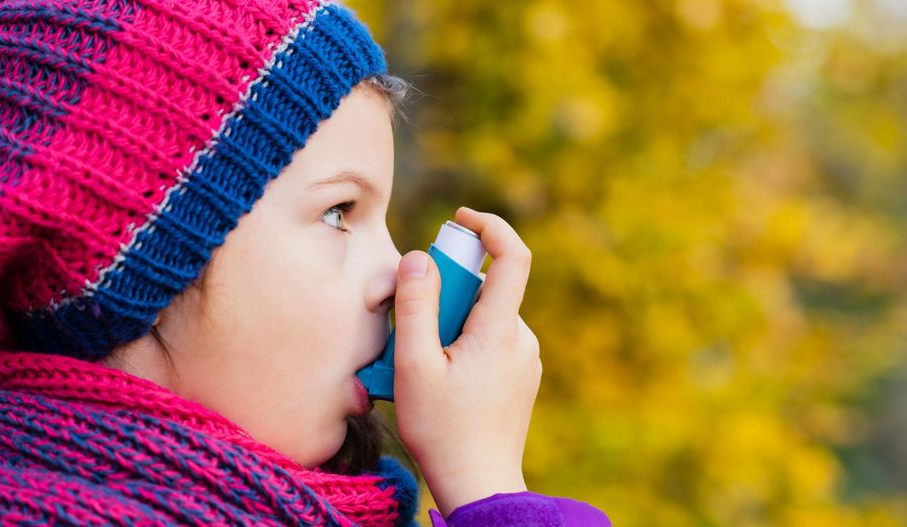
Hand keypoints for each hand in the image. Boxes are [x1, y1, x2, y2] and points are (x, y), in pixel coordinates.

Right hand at [392, 206, 541, 517]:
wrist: (479, 486)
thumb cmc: (442, 430)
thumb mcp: (414, 366)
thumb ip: (415, 306)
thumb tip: (418, 258)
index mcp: (501, 330)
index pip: (512, 256)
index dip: (489, 226)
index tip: (460, 219)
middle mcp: (522, 339)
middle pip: (486, 289)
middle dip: (446, 292)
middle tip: (412, 326)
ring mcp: (525, 359)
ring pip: (484, 317)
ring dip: (451, 322)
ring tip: (421, 363)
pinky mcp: (520, 377)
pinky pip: (490, 341)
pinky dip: (463, 342)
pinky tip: (441, 377)